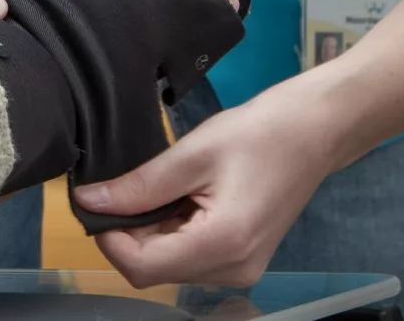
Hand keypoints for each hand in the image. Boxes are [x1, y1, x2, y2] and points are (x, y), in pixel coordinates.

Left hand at [73, 82, 340, 287]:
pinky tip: (180, 199)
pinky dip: (173, 234)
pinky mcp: (244, 262)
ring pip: (170, 267)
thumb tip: (88, 202)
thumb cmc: (258, 134)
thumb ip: (139, 185)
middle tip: (122, 189)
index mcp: (222, 245)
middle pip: (155, 270)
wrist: (315, 132)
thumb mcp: (193, 153)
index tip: (95, 202)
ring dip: (150, 234)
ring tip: (158, 188)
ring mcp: (242, 271)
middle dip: (128, 235)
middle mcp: (233, 271)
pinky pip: (191, 259)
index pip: (142, 267)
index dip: (109, 239)